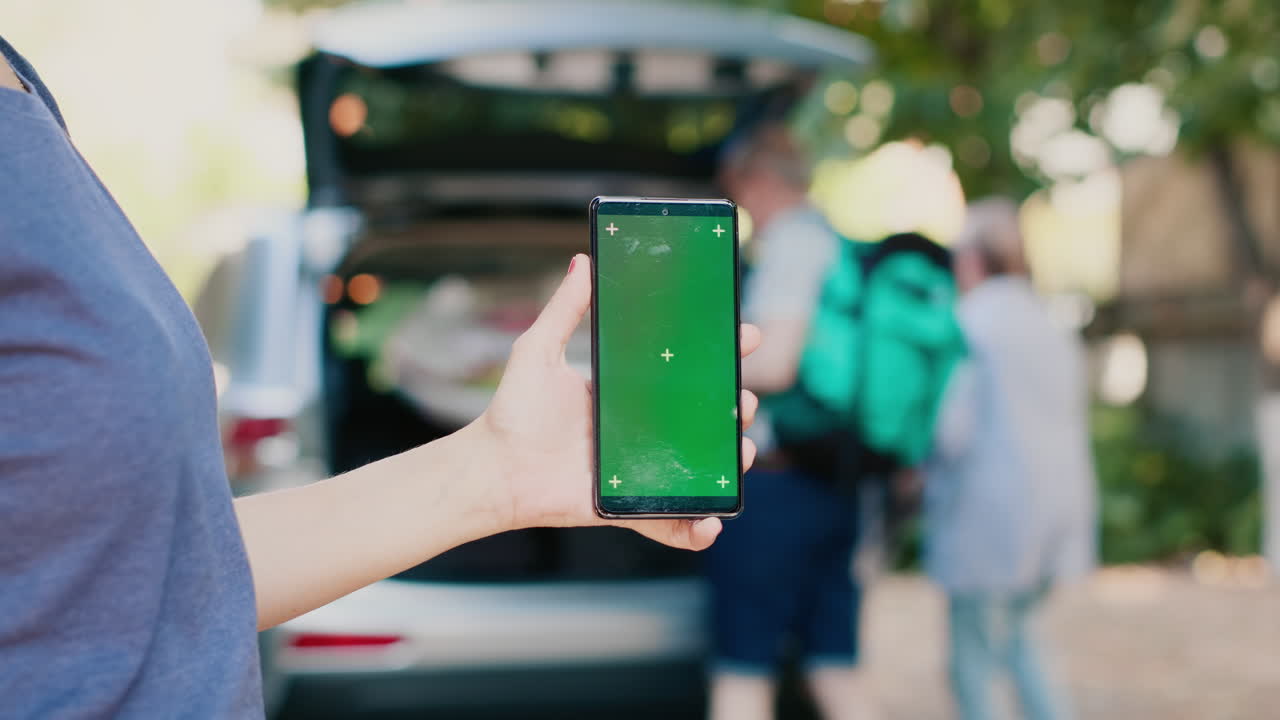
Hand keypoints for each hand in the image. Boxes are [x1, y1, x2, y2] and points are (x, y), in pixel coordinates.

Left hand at [474, 253, 760, 549]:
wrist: (493, 469)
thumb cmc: (513, 412)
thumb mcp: (539, 351)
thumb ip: (565, 308)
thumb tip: (583, 260)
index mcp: (628, 393)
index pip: (685, 370)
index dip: (720, 354)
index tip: (744, 336)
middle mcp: (641, 431)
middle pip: (705, 419)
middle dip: (736, 408)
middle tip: (742, 399)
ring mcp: (640, 470)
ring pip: (701, 468)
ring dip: (731, 462)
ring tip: (741, 451)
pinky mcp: (629, 507)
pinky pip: (672, 524)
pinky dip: (697, 529)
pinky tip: (712, 523)